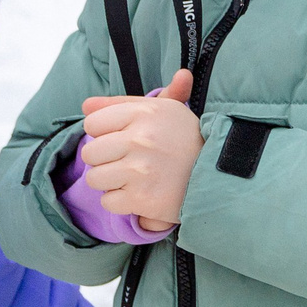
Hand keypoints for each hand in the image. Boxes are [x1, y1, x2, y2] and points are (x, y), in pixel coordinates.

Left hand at [79, 70, 200, 233]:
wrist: (219, 175)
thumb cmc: (187, 140)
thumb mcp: (164, 111)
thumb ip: (122, 104)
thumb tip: (86, 105)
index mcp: (144, 112)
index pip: (93, 123)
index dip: (105, 133)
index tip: (125, 139)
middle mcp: (141, 138)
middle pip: (90, 153)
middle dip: (105, 160)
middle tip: (131, 161)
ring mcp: (141, 169)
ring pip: (95, 179)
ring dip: (111, 182)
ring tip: (136, 178)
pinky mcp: (142, 198)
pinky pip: (108, 201)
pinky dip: (122, 202)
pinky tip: (141, 194)